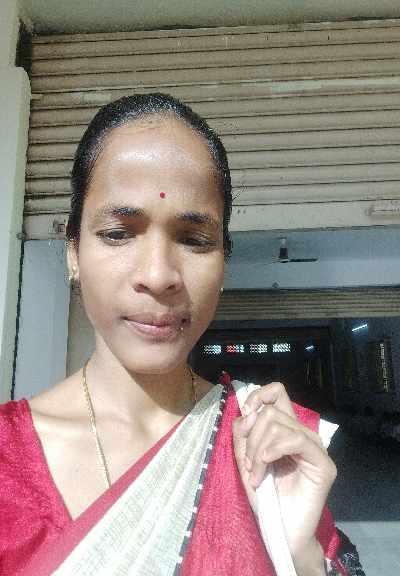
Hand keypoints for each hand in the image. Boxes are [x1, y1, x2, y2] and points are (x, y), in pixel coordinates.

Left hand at [232, 382, 335, 573]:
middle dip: (252, 437)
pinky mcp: (323, 464)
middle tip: (249, 464)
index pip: (277, 392)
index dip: (258, 397)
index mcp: (286, 430)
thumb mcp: (245, 459)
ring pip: (279, 425)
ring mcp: (315, 448)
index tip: (245, 415)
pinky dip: (273, 451)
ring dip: (258, 450)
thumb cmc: (264, 497)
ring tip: (256, 474)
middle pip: (271, 411)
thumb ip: (243, 433)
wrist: (280, 530)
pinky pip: (295, 440)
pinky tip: (265, 467)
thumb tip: (248, 412)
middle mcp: (303, 434)